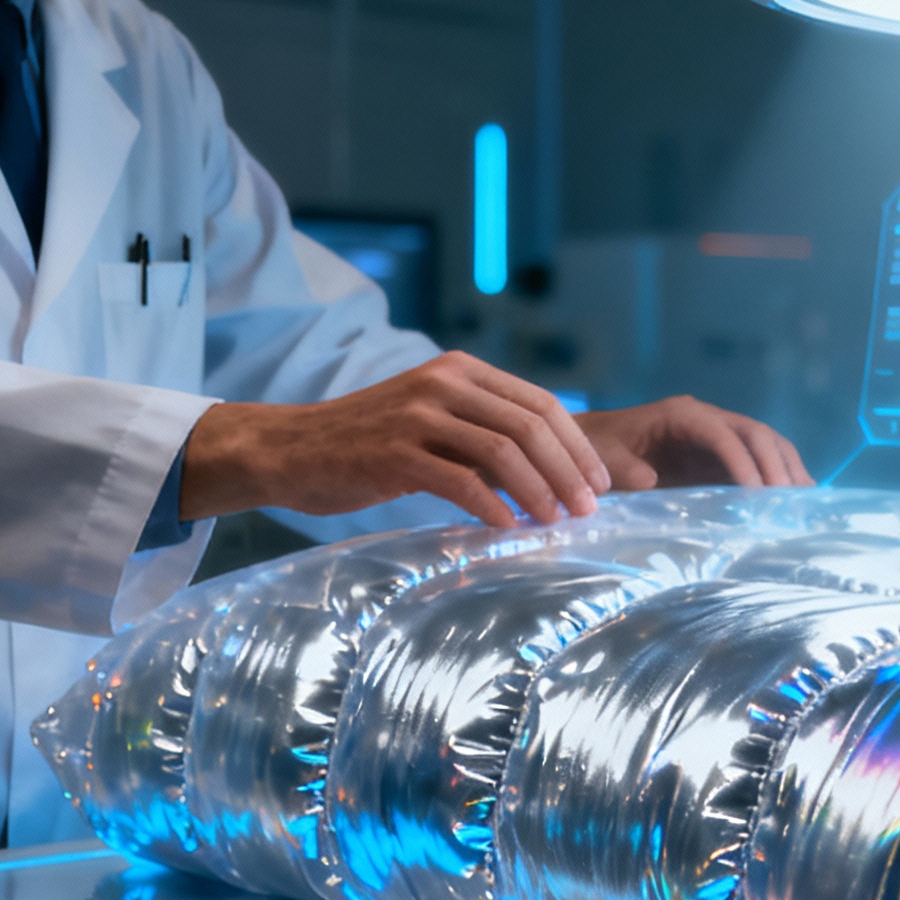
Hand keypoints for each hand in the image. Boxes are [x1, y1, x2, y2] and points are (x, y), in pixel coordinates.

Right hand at [179, 352, 610, 528]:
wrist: (290, 449)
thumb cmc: (370, 445)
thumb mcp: (434, 423)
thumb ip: (484, 434)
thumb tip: (554, 472)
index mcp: (461, 371)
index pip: (540, 404)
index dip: (580, 445)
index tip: (608, 483)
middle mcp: (443, 383)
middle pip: (530, 426)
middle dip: (570, 470)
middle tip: (590, 509)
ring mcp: (417, 415)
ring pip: (502, 451)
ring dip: (539, 491)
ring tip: (558, 522)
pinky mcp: (392, 452)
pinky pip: (458, 480)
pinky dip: (491, 506)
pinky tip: (508, 528)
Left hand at [574, 396, 811, 490]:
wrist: (596, 441)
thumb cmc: (599, 449)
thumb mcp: (603, 459)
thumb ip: (622, 468)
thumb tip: (648, 479)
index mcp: (680, 415)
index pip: (721, 434)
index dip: (742, 460)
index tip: (757, 493)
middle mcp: (706, 418)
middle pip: (754, 433)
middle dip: (775, 465)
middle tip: (791, 501)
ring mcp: (719, 433)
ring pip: (765, 442)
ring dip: (786, 468)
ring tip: (804, 501)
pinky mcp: (723, 452)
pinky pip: (759, 458)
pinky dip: (779, 474)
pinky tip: (794, 499)